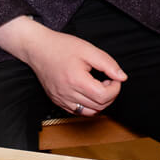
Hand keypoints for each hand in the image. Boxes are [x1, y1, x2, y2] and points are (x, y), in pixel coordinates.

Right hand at [0, 16, 125, 116]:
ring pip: (90, 112)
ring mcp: (61, 99)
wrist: (37, 48)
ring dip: (100, 103)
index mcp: (76, 80)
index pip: (104, 96)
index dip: (115, 88)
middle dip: (109, 95)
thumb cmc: (60, 46)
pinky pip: (78, 111)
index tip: (114, 78)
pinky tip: (88, 93)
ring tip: (98, 87)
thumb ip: (107, 63)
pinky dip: (88, 106)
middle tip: (107, 80)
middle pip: (99, 106)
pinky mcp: (57, 101)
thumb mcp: (88, 49)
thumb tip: (122, 77)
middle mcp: (67, 93)